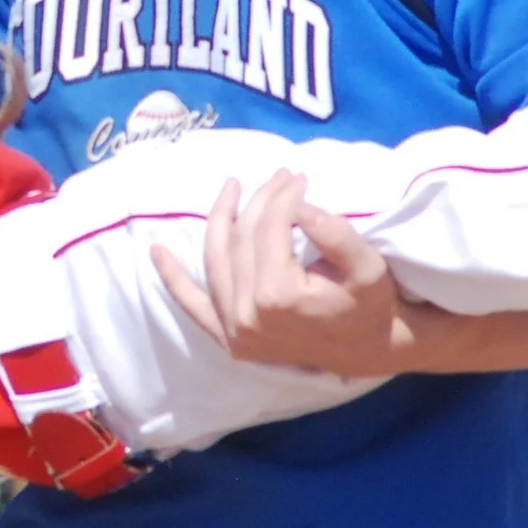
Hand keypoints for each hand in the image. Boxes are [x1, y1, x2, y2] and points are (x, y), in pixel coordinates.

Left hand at [151, 171, 404, 377]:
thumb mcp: (368, 267)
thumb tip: (300, 204)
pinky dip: (173, 279)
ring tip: (231, 188)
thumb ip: (337, 235)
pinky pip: (193, 305)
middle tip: (281, 176)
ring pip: (216, 259)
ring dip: (220, 219)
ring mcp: (233, 330)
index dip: (284, 196)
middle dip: (261, 200)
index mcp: (279, 296)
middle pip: (243, 238)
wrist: (370, 350)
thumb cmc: (371, 305)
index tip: (300, 177)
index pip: (270, 228)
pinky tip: (156, 252)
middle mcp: (247, 314)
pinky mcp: (229, 339)